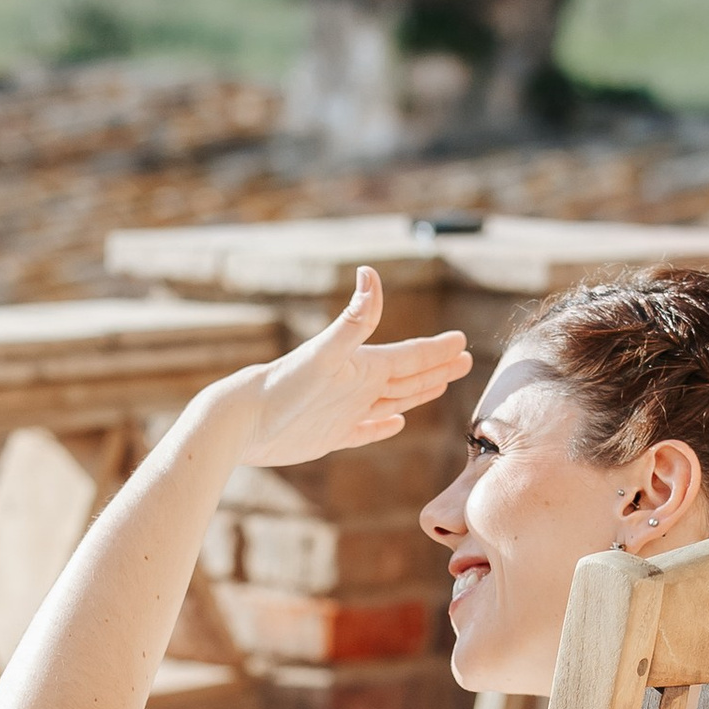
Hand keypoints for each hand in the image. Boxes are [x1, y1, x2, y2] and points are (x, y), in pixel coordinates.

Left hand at [235, 266, 470, 468]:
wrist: (244, 420)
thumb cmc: (284, 385)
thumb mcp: (325, 353)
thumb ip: (354, 320)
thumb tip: (369, 272)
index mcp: (362, 365)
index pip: (410, 356)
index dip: (437, 350)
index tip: (463, 340)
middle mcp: (356, 385)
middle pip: (407, 376)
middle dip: (437, 367)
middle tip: (465, 359)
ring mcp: (344, 411)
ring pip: (392, 400)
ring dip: (417, 393)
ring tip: (439, 385)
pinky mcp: (330, 436)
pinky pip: (366, 431)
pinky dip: (383, 427)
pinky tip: (396, 424)